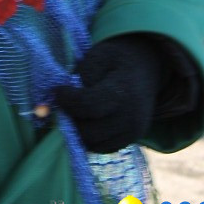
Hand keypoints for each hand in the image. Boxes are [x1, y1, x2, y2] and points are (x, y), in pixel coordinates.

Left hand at [54, 35, 162, 152]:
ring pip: (93, 143)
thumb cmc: (117, 60)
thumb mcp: (98, 56)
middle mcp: (130, 117)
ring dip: (79, 130)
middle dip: (72, 118)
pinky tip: (88, 119)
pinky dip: (91, 138)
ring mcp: (132, 132)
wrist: (145, 70)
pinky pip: (103, 147)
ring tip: (77, 111)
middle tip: (66, 104)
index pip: (88, 105)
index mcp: (122, 91)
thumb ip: (80, 75)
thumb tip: (61, 97)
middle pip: (89, 130)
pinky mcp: (130, 140)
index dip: (67, 100)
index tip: (58, 91)